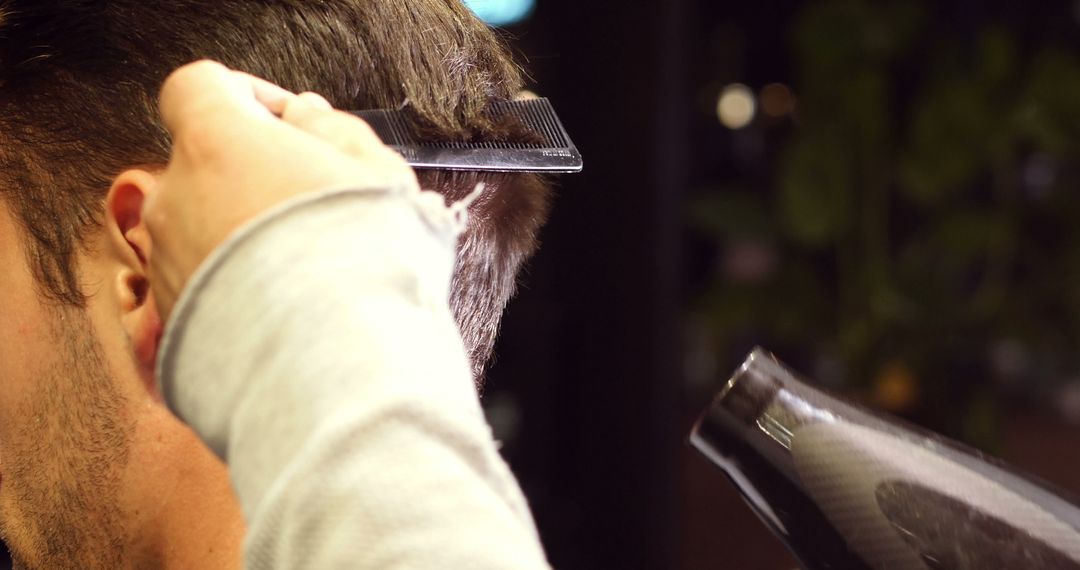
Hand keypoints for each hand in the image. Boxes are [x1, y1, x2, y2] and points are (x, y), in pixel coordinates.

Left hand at [144, 60, 416, 320]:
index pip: (198, 88)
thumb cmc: (364, 266)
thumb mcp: (379, 176)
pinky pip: (203, 291)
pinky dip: (236, 294)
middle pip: (205, 167)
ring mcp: (166, 264)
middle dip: (254, 179)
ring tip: (309, 275)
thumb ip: (335, 132)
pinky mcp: (169, 325)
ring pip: (202, 231)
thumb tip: (307, 118)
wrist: (336, 374)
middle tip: (316, 209)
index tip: (291, 126)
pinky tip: (288, 316)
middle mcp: (176, 198)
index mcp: (220, 144)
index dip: (246, 98)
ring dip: (246, 240)